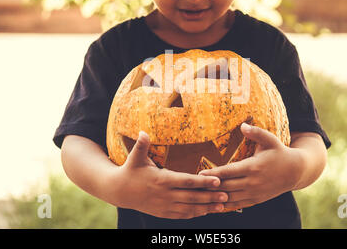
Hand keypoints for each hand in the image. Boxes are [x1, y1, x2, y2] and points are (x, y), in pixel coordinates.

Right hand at [106, 131, 227, 218]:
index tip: (217, 180)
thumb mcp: (135, 157)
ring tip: (222, 205)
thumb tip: (142, 131)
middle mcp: (165, 194)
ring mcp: (164, 206)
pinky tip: (206, 211)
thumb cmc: (130, 171)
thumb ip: (141, 145)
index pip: (186, 181)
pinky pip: (182, 215)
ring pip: (189, 208)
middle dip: (210, 196)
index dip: (202, 181)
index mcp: (162, 180)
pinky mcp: (163, 213)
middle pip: (192, 197)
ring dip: (206, 208)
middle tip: (226, 195)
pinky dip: (195, 214)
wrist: (119, 191)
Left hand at [198, 123, 303, 210]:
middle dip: (209, 187)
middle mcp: (252, 182)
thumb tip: (243, 125)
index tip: (199, 174)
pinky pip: (237, 205)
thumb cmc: (279, 152)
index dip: (213, 173)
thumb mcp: (270, 139)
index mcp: (253, 166)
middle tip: (193, 186)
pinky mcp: (256, 200)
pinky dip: (225, 205)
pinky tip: (213, 205)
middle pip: (226, 186)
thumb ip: (256, 132)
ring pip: (230, 198)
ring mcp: (254, 193)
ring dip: (215, 198)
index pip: (229, 171)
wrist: (295, 172)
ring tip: (199, 196)